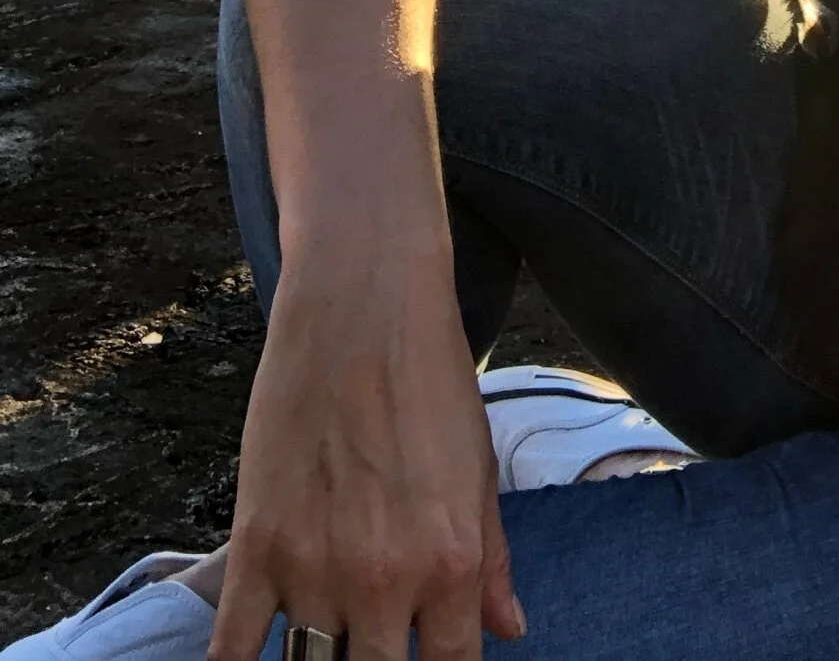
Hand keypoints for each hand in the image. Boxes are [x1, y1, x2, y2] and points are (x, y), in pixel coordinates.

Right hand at [208, 241, 524, 660]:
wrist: (364, 308)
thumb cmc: (430, 379)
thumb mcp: (477, 468)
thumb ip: (490, 560)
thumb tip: (509, 629)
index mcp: (451, 563)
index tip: (434, 660)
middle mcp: (385, 582)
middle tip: (377, 643)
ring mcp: (315, 570)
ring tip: (334, 634)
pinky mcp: (256, 548)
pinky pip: (233, 652)